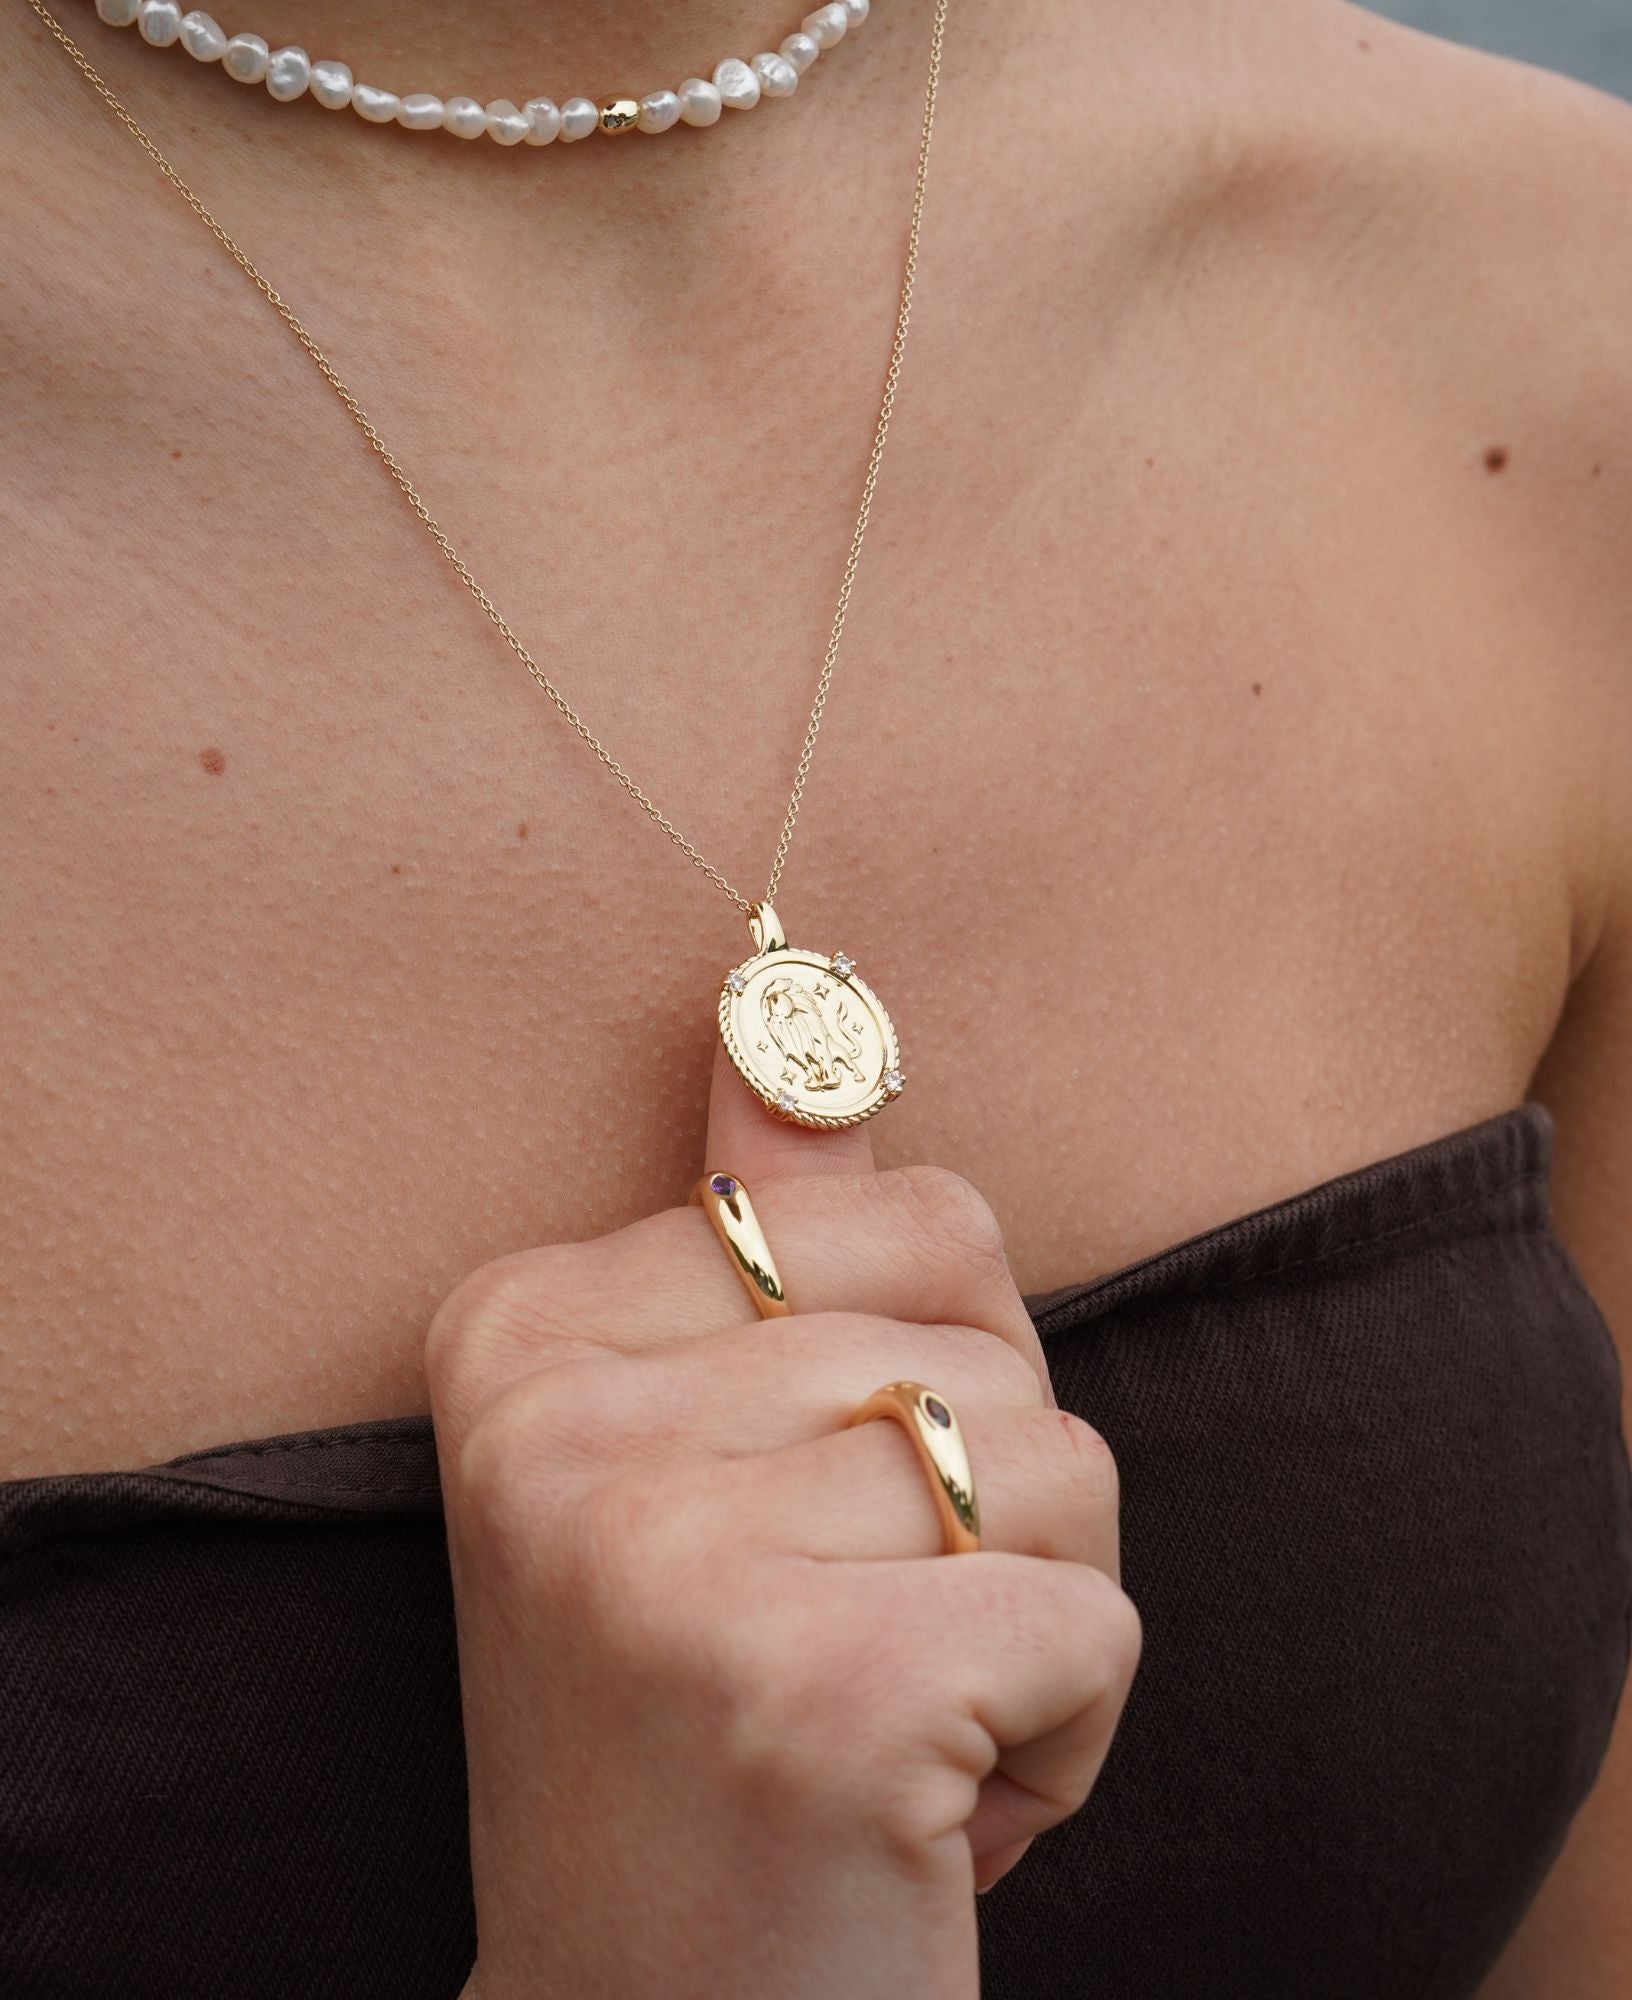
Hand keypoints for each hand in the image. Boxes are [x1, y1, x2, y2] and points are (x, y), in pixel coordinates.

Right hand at [429, 1044, 1138, 1999]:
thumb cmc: (704, 1725)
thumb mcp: (689, 1454)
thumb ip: (751, 1221)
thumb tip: (787, 982)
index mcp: (518, 1328)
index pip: (913, 1214)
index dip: (933, 1383)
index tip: (799, 1525)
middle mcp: (557, 1423)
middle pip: (988, 1336)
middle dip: (989, 1507)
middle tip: (845, 1644)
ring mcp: (668, 1557)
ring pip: (1053, 1467)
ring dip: (1033, 1618)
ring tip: (885, 1728)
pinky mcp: (818, 1693)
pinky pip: (1093, 1618)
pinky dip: (1070, 1731)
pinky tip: (932, 1816)